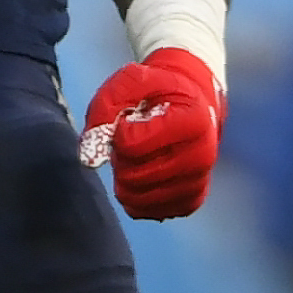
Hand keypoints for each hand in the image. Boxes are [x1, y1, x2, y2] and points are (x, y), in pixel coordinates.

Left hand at [81, 48, 224, 219]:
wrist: (192, 101)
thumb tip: (88, 157)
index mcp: (193, 119)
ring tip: (132, 158)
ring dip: (125, 180)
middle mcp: (204, 154)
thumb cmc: (157, 90)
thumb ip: (104, 106)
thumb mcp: (130, 80)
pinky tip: (136, 179)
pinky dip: (138, 200)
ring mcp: (200, 179)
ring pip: (145, 198)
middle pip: (137, 176)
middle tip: (124, 142)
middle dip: (119, 159)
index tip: (127, 121)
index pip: (132, 144)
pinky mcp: (193, 198)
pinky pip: (157, 212)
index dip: (118, 134)